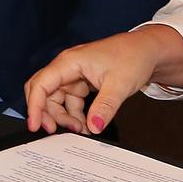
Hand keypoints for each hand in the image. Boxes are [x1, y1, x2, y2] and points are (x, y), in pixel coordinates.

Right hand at [25, 26, 182, 135]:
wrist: (148, 50)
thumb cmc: (132, 56)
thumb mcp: (119, 85)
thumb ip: (104, 108)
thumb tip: (93, 126)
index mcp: (69, 62)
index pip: (41, 84)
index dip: (34, 106)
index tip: (35, 125)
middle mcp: (68, 67)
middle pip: (44, 92)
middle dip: (46, 113)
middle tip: (55, 131)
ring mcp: (74, 74)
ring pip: (57, 99)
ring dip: (64, 116)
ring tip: (80, 130)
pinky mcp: (82, 82)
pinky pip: (70, 101)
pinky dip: (75, 114)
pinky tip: (86, 124)